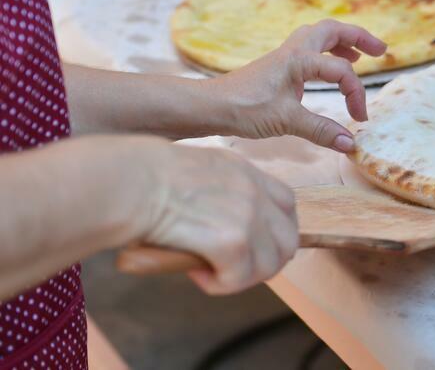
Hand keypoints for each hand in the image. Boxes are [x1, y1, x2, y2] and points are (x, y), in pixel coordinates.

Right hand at [131, 136, 297, 294]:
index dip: (274, 231)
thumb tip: (214, 220)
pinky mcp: (234, 241)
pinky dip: (221, 285)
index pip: (286, 204)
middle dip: (265, 262)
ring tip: (210, 273)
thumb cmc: (138, 178)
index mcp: (243, 170)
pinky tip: (198, 276)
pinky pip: (241, 277)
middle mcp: (253, 190)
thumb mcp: (191, 172)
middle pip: (288, 238)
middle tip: (231, 269)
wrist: (124, 181)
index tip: (250, 245)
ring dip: (242, 277)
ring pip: (271, 264)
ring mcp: (248, 214)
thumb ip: (214, 192)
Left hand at [209, 20, 385, 151]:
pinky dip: (326, 52)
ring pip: (320, 36)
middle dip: (359, 37)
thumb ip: (321, 131)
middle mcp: (294, 51)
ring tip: (359, 55)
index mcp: (300, 59)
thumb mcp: (286, 121)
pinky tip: (329, 70)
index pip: (341, 71)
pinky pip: (309, 48)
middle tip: (381, 51)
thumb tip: (350, 144)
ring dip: (342, 41)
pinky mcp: (278, 66)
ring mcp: (285, 56)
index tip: (359, 119)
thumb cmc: (244, 108)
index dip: (356, 94)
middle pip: (333, 30)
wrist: (209, 106)